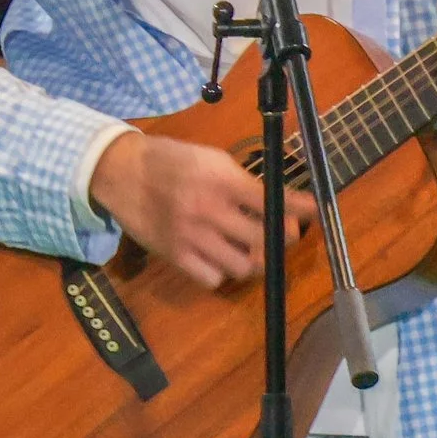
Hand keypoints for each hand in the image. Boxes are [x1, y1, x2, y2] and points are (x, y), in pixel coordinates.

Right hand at [88, 133, 312, 290]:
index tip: (315, 211)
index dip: (297, 207)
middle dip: (281, 237)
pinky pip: (212, 278)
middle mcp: (208, 210)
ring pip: (242, 265)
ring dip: (254, 259)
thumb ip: (240, 181)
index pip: (268, 199)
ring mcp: (191, 236)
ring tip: (253, 248)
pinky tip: (221, 258)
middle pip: (261, 237)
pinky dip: (222, 272)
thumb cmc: (170, 160)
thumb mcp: (209, 158)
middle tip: (285, 234)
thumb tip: (275, 202)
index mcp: (219, 179)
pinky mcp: (175, 256)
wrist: (122, 173)